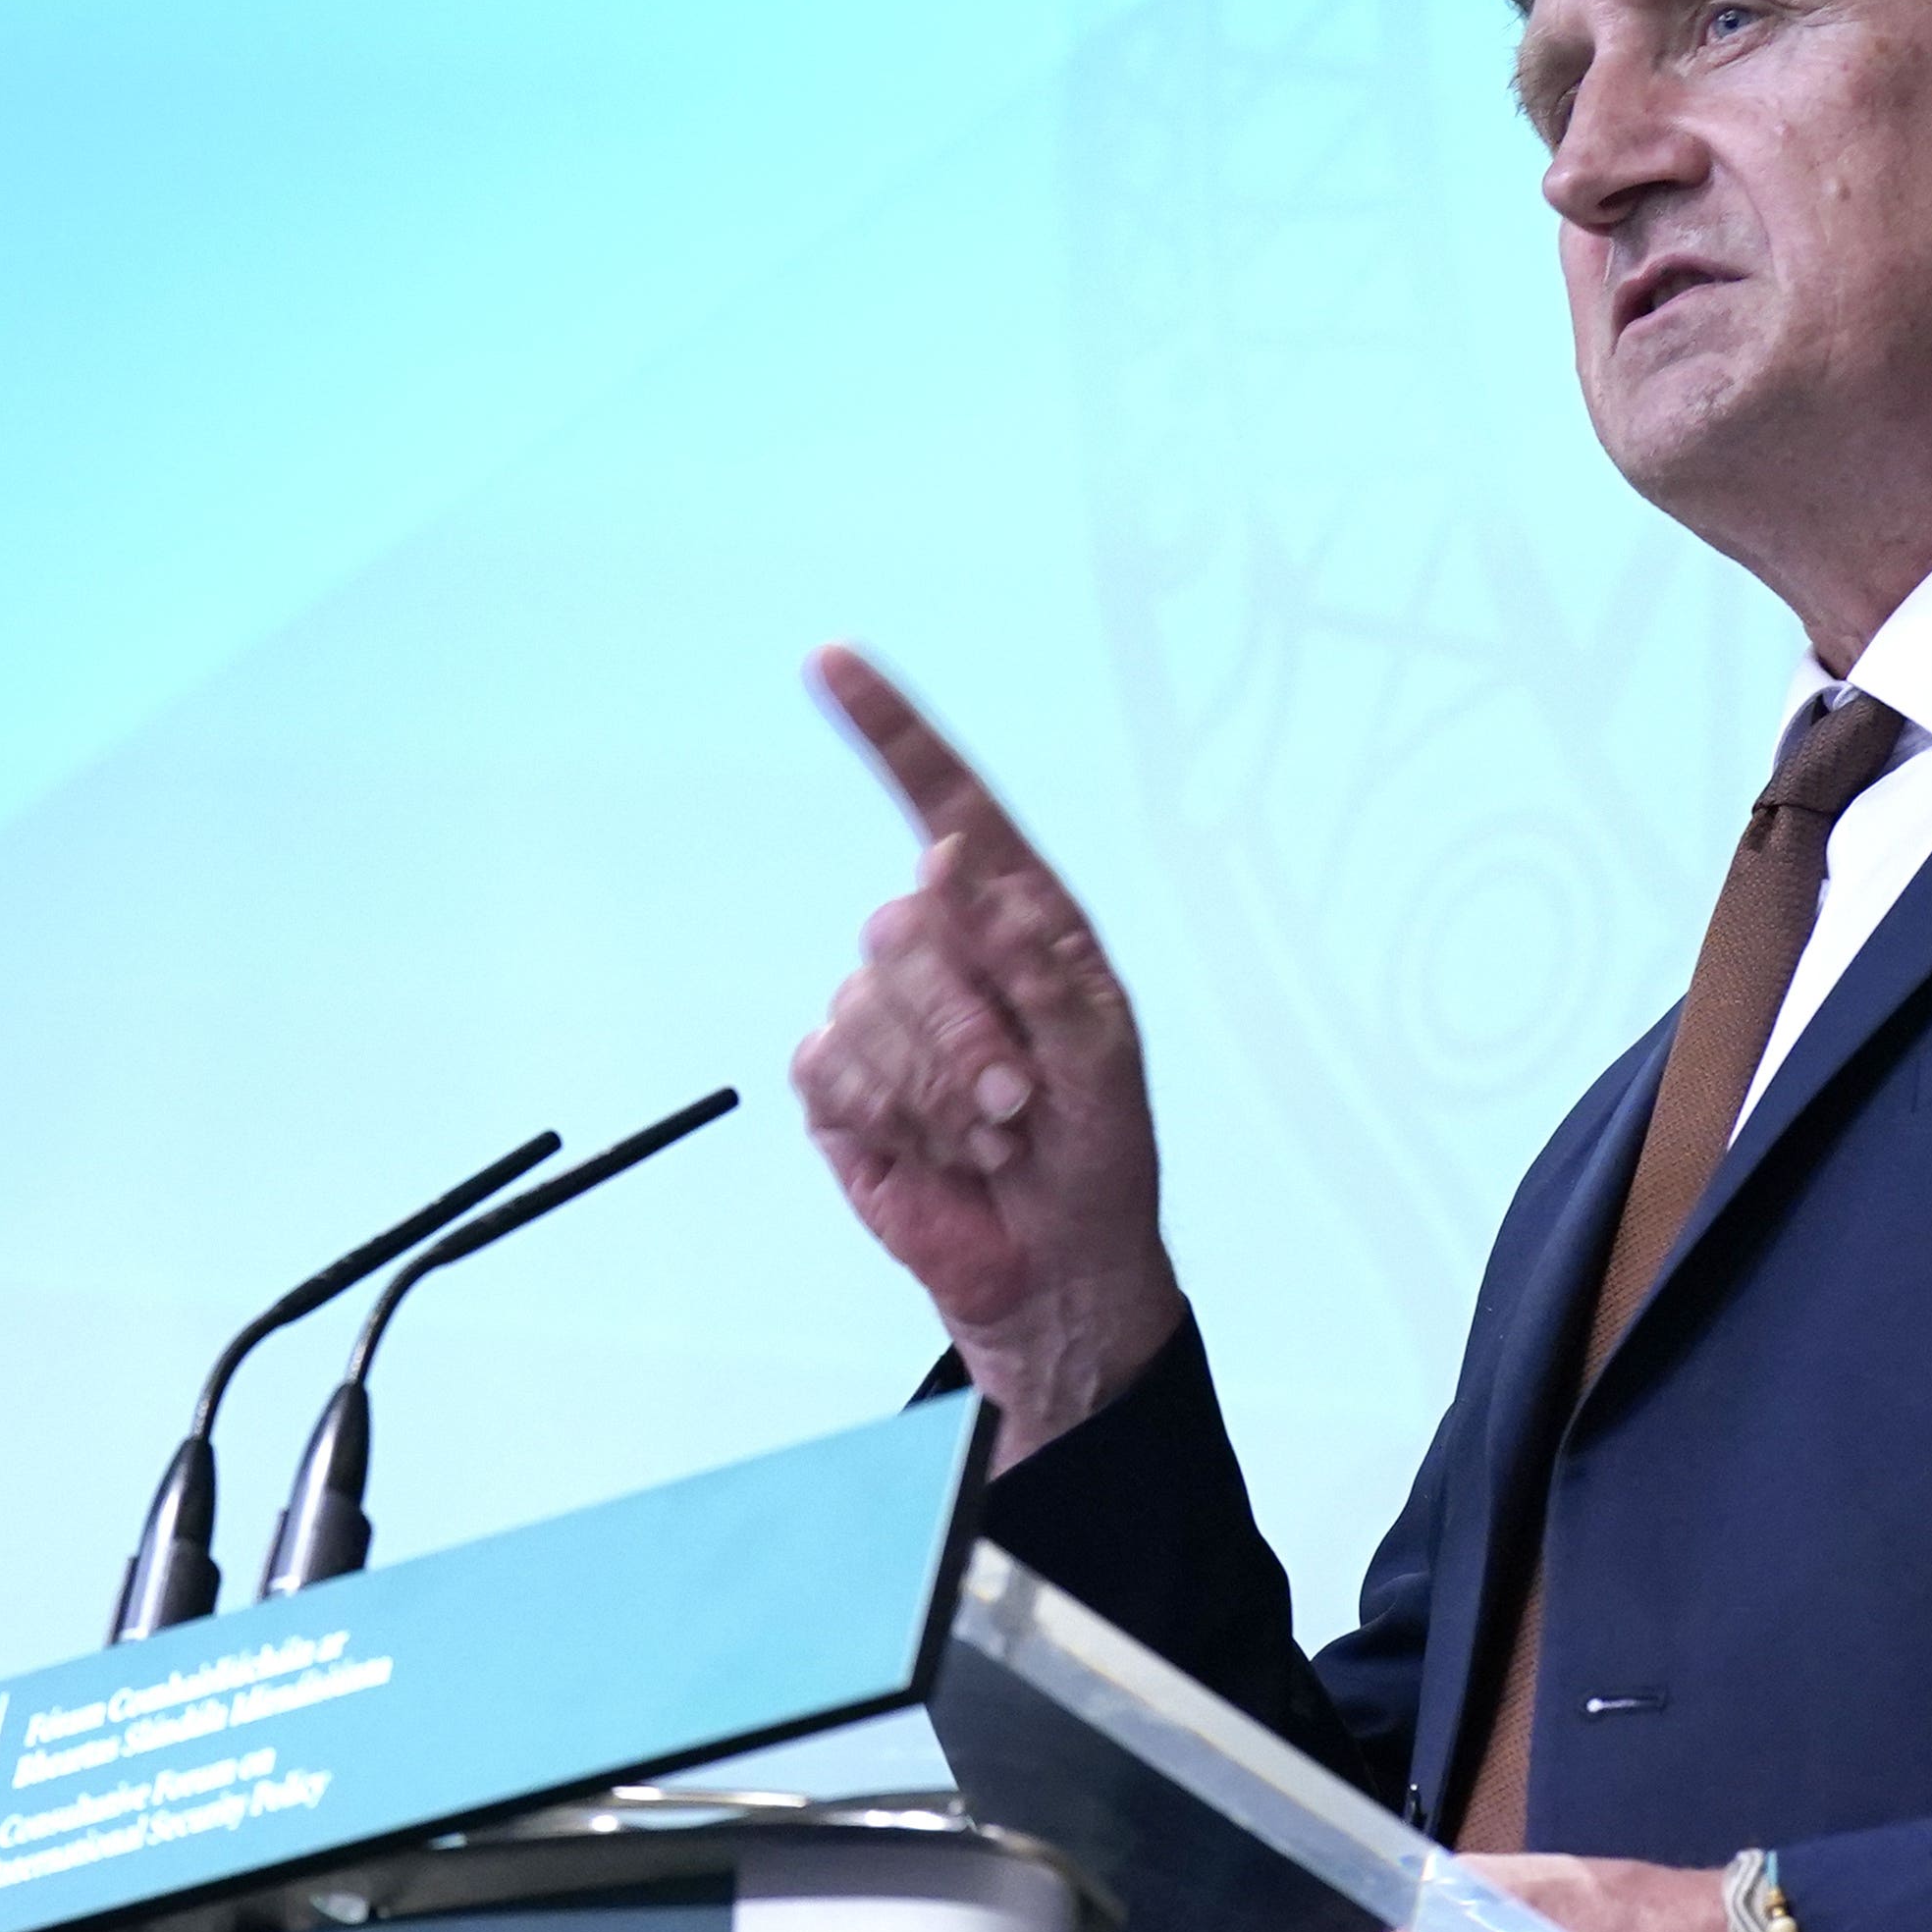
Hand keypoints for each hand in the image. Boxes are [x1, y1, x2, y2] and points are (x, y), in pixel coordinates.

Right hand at [787, 647, 1182, 1459]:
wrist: (1056, 1267)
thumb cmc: (1096, 1152)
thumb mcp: (1101, 1055)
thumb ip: (1032, 960)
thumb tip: (949, 866)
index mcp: (1015, 918)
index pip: (945, 803)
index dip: (888, 732)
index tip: (830, 663)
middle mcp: (941, 950)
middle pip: (903, 929)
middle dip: (963, 1029)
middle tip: (1016, 1105)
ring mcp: (882, 1016)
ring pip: (867, 1010)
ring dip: (937, 1092)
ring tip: (990, 1140)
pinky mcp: (839, 1085)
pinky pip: (832, 1072)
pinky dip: (892, 1121)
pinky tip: (935, 1154)